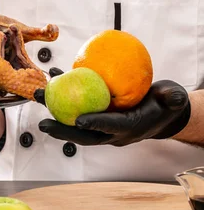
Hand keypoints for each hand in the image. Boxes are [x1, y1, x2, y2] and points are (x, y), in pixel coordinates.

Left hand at [34, 72, 190, 145]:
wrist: (161, 112)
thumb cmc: (166, 105)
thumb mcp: (173, 100)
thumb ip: (171, 99)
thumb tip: (172, 96)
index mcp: (128, 129)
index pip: (109, 129)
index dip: (95, 125)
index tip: (79, 120)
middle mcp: (110, 131)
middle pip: (83, 133)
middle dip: (61, 130)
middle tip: (42, 123)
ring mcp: (100, 124)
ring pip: (73, 119)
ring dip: (53, 109)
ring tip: (37, 95)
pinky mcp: (95, 114)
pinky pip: (75, 104)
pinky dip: (64, 92)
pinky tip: (53, 76)